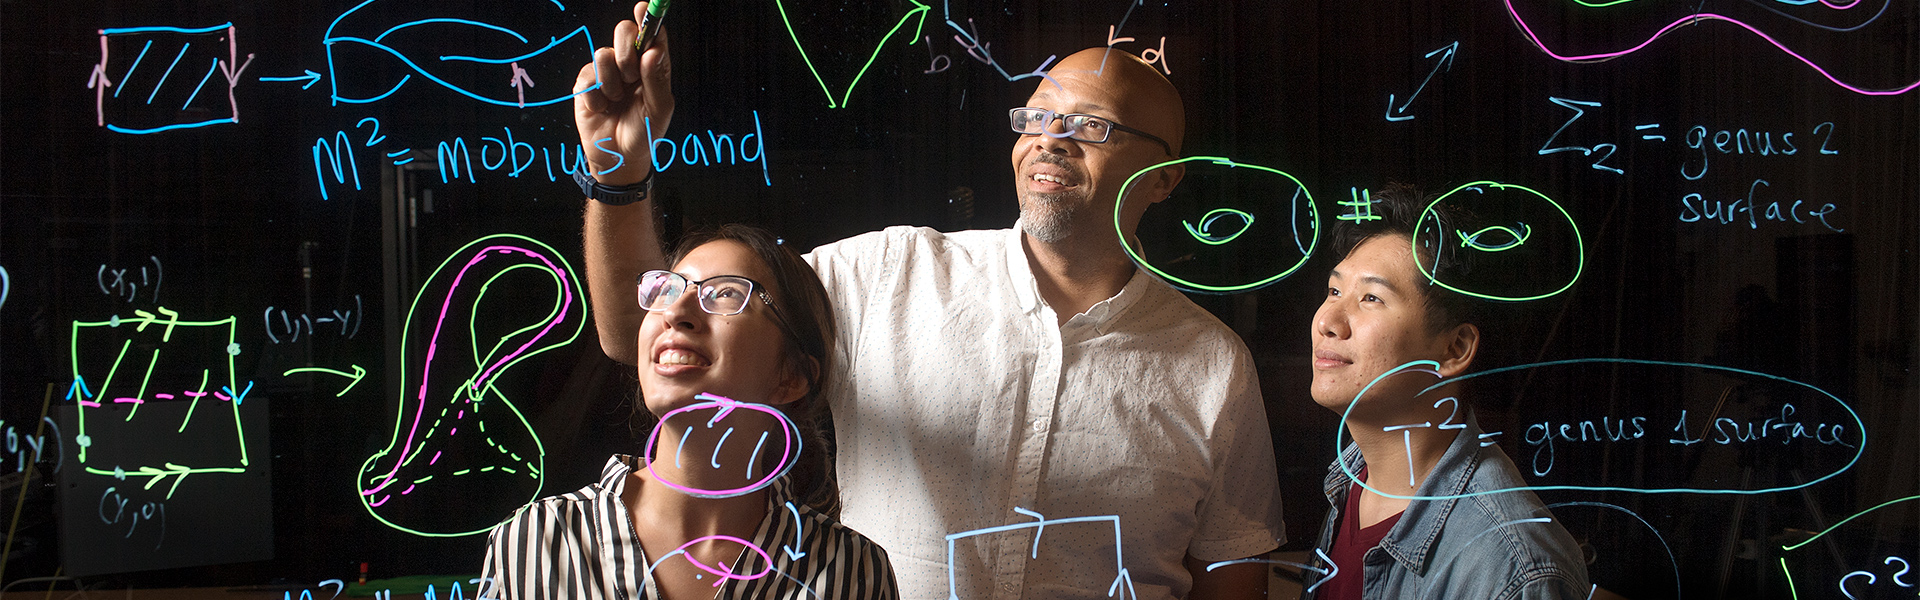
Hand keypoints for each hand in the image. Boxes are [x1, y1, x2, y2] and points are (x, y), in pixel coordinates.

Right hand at [572, 1, 673, 186]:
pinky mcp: (586, 84)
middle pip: (623, 33)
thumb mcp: (658, 110)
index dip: (647, 19)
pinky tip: (602, 108)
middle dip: (626, 50)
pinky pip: (588, 75)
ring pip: (604, 54)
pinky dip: (596, 96)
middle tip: (630, 74)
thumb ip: (657, 79)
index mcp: (652, 67)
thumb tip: (653, 50)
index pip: (652, 35)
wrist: (617, 158)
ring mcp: (607, 73)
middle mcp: (630, 65)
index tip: (643, 8)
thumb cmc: (643, 134)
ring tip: (616, 101)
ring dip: (612, 82)